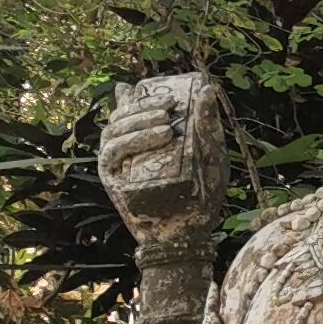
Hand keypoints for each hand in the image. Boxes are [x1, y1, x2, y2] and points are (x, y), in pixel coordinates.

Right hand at [98, 74, 230, 250]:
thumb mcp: (211, 156)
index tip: (170, 92)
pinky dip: (133, 140)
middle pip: (121, 116)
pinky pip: (113, 153)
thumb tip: (206, 90)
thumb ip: (206, 125)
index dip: (143, 96)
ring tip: (166, 121)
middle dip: (143, 105)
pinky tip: (158, 137)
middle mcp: (126, 148)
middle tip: (170, 103)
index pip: (132, 108)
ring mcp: (116, 163)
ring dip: (138, 121)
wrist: (191, 233)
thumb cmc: (201, 195)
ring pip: (113, 131)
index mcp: (144, 139)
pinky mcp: (111, 178)